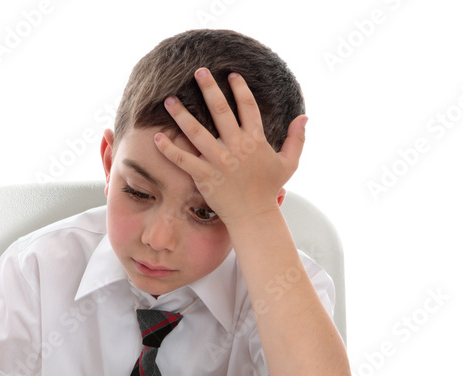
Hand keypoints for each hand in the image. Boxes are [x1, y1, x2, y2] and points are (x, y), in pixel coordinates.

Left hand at [153, 68, 305, 228]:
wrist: (254, 217)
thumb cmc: (269, 190)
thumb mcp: (289, 163)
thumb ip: (297, 139)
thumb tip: (305, 117)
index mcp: (255, 141)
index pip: (248, 107)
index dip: (240, 89)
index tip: (231, 75)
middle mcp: (236, 147)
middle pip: (220, 111)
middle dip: (209, 89)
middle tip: (198, 71)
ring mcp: (219, 161)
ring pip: (197, 132)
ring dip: (181, 114)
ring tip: (169, 100)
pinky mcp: (204, 176)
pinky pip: (183, 159)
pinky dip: (169, 149)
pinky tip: (157, 137)